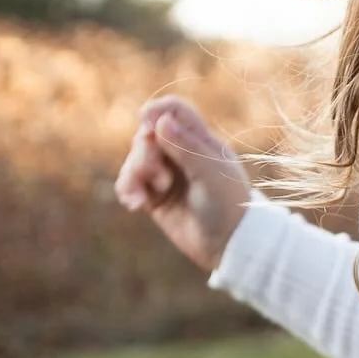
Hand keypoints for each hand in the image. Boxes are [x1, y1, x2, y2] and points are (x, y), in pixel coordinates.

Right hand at [113, 95, 251, 272]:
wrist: (230, 247)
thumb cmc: (229, 207)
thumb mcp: (211, 175)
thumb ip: (186, 148)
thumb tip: (160, 120)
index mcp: (202, 142)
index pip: (175, 112)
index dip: (158, 110)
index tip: (147, 119)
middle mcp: (182, 155)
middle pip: (148, 135)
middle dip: (145, 153)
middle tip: (158, 176)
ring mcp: (167, 175)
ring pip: (135, 159)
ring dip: (134, 174)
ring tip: (142, 199)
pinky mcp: (154, 197)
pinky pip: (130, 183)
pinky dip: (128, 190)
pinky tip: (135, 204)